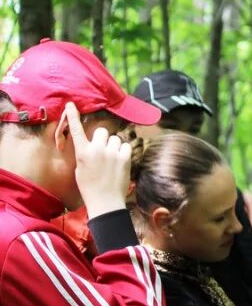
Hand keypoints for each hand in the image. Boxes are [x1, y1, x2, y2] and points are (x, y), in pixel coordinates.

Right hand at [62, 102, 131, 216]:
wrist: (105, 201)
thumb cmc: (90, 187)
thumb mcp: (80, 168)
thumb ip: (86, 153)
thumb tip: (92, 145)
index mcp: (82, 152)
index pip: (76, 131)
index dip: (73, 117)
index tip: (71, 104)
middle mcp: (97, 150)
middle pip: (102, 131)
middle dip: (103, 139)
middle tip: (103, 151)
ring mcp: (112, 153)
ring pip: (115, 139)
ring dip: (114, 146)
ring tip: (112, 160)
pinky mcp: (124, 158)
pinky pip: (126, 146)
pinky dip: (124, 152)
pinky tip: (120, 162)